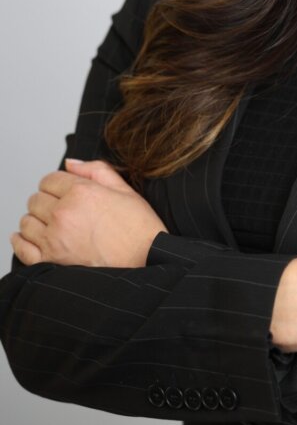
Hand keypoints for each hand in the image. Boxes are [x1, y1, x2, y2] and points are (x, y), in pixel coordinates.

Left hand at [10, 159, 167, 268]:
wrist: (148, 260)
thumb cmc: (140, 228)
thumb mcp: (125, 190)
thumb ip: (95, 170)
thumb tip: (70, 163)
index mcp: (81, 192)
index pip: (49, 180)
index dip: (56, 184)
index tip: (61, 191)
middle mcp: (64, 213)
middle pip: (36, 200)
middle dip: (45, 201)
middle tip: (58, 208)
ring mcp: (55, 238)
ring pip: (26, 222)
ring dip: (35, 221)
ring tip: (48, 224)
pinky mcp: (52, 261)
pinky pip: (23, 248)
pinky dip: (20, 242)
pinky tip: (24, 238)